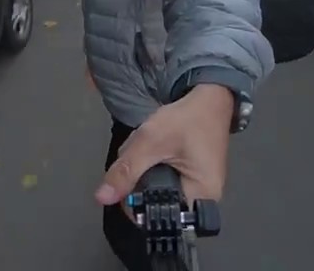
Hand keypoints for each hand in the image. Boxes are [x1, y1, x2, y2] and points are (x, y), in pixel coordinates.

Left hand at [95, 84, 234, 211]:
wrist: (210, 98)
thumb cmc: (188, 119)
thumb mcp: (152, 141)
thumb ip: (126, 170)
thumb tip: (103, 197)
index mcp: (200, 198)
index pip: (158, 215)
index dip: (134, 202)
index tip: (126, 177)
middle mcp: (202, 200)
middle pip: (153, 203)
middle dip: (137, 179)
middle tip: (142, 151)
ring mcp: (196, 189)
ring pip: (154, 189)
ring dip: (142, 169)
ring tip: (148, 144)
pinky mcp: (189, 177)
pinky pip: (161, 179)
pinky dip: (151, 164)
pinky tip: (153, 148)